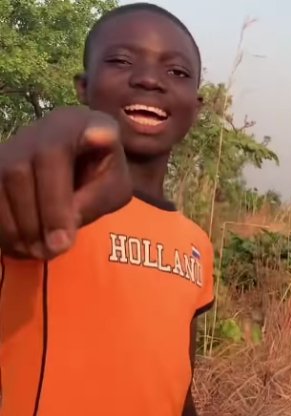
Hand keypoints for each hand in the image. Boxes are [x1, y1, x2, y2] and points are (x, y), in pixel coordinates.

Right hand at [0, 106, 130, 259]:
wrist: (82, 163)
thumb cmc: (102, 173)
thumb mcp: (115, 186)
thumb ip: (97, 198)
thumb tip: (66, 220)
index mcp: (78, 124)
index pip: (57, 150)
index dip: (54, 186)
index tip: (71, 195)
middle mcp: (40, 127)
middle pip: (22, 170)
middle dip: (39, 216)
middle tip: (55, 250)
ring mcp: (12, 143)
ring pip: (0, 181)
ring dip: (16, 224)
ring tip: (38, 252)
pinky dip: (1, 224)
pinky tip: (18, 245)